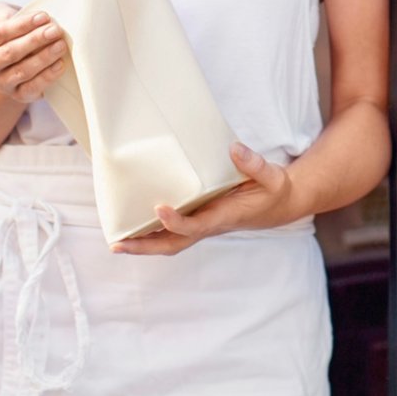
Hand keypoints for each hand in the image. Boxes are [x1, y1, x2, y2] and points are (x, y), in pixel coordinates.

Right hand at [0, 4, 68, 103]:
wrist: (10, 55)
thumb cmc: (6, 29)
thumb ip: (4, 12)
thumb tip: (17, 18)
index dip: (22, 25)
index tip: (43, 16)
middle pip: (10, 53)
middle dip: (35, 40)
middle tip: (55, 30)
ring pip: (21, 72)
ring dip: (44, 57)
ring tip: (61, 44)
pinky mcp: (17, 95)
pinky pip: (32, 88)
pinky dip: (47, 76)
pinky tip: (60, 64)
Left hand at [111, 143, 298, 255]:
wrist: (279, 205)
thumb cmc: (273, 191)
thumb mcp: (272, 176)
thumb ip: (254, 164)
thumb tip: (234, 148)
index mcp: (225, 217)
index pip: (196, 226)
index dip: (176, 221)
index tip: (159, 207)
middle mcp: (210, 225)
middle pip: (174, 244)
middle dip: (146, 247)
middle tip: (118, 244)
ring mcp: (204, 225)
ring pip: (170, 242)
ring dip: (144, 244)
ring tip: (116, 241)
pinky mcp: (200, 219)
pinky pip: (173, 232)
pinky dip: (153, 233)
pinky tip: (135, 227)